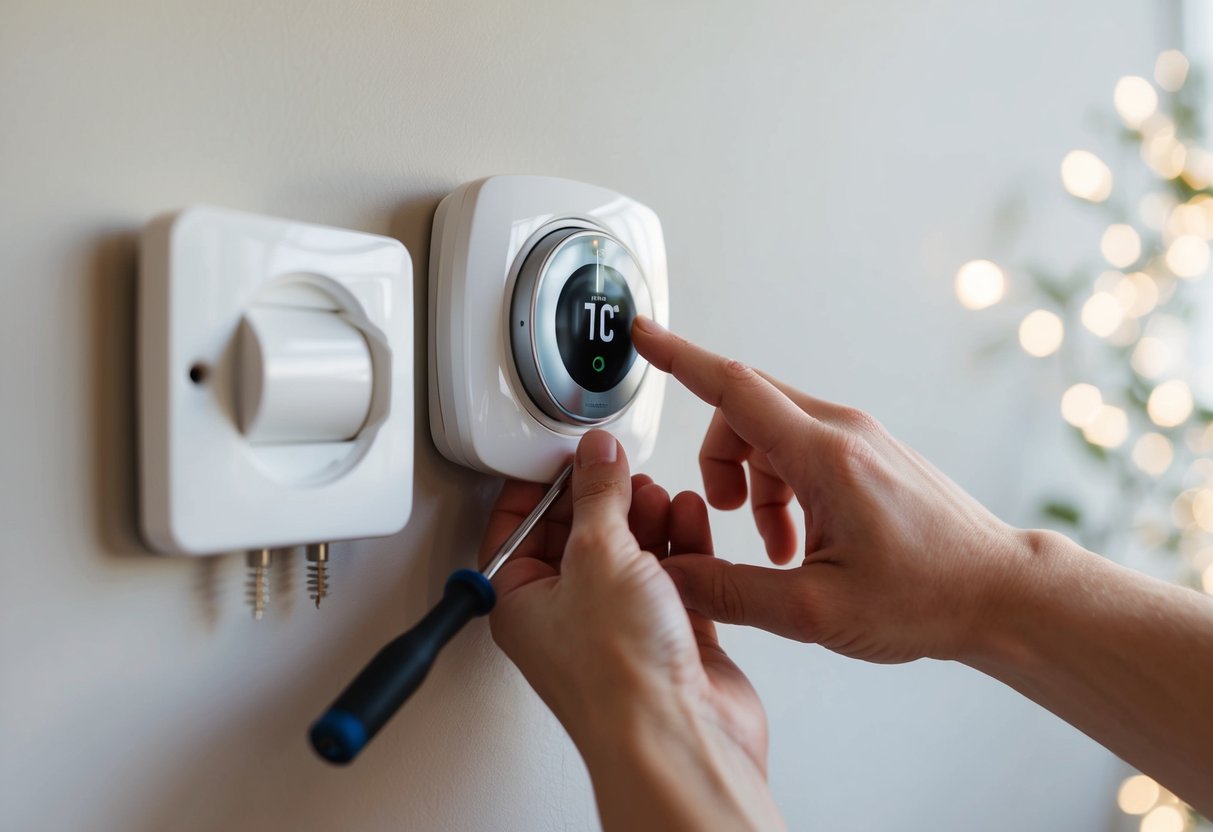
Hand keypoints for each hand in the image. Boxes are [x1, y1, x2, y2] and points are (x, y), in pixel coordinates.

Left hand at [480, 431, 782, 830]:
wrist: (680, 737)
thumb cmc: (618, 678)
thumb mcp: (598, 555)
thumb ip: (598, 494)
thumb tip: (595, 454)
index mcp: (522, 601)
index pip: (518, 527)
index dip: (541, 484)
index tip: (567, 449)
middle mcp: (567, 615)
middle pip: (580, 534)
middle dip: (603, 497)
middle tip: (619, 468)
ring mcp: (620, 625)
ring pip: (629, 551)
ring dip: (645, 515)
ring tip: (656, 491)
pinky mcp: (669, 634)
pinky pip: (672, 573)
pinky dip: (680, 541)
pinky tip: (686, 516)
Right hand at [632, 317, 1030, 664]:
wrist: (1002, 593)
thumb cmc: (927, 597)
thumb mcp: (816, 612)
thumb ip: (731, 591)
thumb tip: (672, 576)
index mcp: (825, 457)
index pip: (733, 387)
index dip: (678, 357)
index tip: (641, 332)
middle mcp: (842, 431)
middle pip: (744, 410)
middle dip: (717, 458)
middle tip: (724, 516)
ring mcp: (859, 438)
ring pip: (771, 432)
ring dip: (753, 482)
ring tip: (775, 551)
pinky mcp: (869, 453)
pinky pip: (801, 448)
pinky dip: (782, 487)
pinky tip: (799, 542)